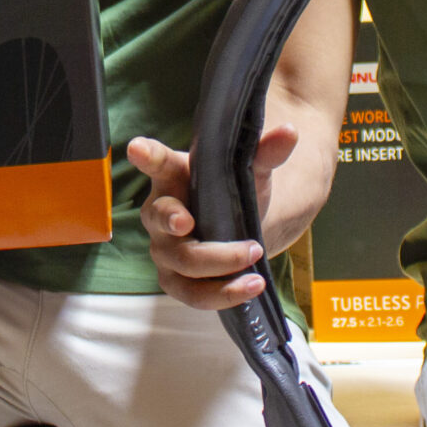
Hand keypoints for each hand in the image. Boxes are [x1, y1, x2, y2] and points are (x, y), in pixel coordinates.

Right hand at [128, 126, 297, 309]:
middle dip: (187, 226)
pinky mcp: (174, 279)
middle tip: (244, 240)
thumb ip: (265, 152)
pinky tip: (251, 286)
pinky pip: (192, 293)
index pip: (157, 162)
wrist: (233, 228)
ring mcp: (163, 248)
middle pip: (162, 220)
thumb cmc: (231, 191)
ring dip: (220, 265)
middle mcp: (158, 211)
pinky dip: (223, 294)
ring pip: (181, 263)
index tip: (138, 148)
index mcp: (172, 175)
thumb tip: (289, 132)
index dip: (146, 155)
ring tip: (255, 261)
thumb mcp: (249, 170)